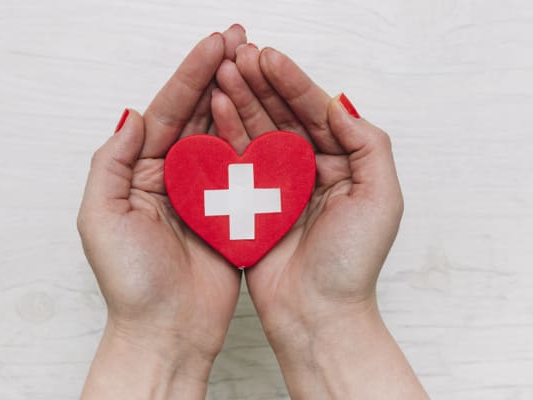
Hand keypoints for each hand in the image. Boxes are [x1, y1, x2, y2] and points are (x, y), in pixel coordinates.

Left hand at [77, 25, 245, 399]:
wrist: (167, 330)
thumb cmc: (130, 282)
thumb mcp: (101, 217)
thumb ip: (112, 163)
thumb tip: (134, 115)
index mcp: (140, 172)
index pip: (168, 112)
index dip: (189, 76)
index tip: (214, 45)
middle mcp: (172, 176)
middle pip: (196, 115)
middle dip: (216, 75)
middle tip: (240, 40)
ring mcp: (203, 192)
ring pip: (222, 134)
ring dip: (238, 98)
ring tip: (257, 64)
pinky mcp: (231, 211)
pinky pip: (243, 168)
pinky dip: (255, 140)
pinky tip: (270, 114)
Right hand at [212, 44, 427, 397]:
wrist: (316, 314)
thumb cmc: (351, 264)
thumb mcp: (381, 199)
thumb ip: (368, 145)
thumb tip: (339, 104)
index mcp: (344, 163)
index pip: (316, 112)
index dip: (294, 82)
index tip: (269, 58)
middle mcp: (311, 169)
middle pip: (284, 116)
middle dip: (261, 84)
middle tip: (238, 57)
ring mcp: (279, 185)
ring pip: (259, 132)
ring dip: (241, 101)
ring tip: (222, 74)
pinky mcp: (252, 203)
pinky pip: (239, 161)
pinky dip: (228, 134)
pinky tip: (215, 111)